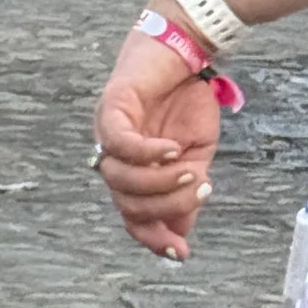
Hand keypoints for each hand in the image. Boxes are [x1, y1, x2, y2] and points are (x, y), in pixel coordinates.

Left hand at [95, 21, 219, 258]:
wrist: (185, 53)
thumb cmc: (186, 102)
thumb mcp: (196, 155)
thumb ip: (186, 190)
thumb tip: (182, 229)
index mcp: (134, 174)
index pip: (132, 217)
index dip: (152, 238)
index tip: (181, 254)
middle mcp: (114, 158)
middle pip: (126, 203)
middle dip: (166, 207)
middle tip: (200, 192)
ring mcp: (107, 134)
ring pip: (118, 178)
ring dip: (158, 182)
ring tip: (190, 171)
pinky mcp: (110, 109)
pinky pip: (118, 143)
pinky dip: (146, 153)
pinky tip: (171, 150)